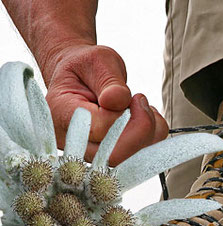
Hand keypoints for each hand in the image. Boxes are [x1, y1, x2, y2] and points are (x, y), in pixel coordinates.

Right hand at [44, 44, 167, 165]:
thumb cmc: (87, 68)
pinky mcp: (109, 156)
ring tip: (139, 106)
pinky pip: (141, 156)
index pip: (99, 129)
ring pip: (131, 159)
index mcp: (61, 114)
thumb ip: (108, 80)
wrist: (80, 77)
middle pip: (115, 155)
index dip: (123, 116)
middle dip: (141, 128)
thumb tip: (118, 99)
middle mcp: (73, 142)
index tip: (130, 96)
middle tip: (140, 101)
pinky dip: (153, 135)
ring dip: (150, 131)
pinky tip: (142, 117)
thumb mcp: (97, 61)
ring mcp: (91, 154)